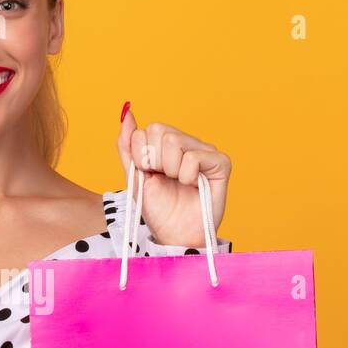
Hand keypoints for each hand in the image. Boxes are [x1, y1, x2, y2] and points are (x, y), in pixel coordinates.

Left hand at [116, 105, 231, 247]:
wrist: (174, 234)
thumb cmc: (158, 208)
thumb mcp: (134, 175)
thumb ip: (128, 145)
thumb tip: (126, 113)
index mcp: (166, 144)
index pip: (147, 130)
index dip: (141, 156)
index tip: (150, 174)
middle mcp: (187, 142)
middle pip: (159, 131)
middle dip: (154, 162)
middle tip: (164, 179)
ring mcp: (205, 150)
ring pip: (174, 142)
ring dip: (170, 170)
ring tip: (179, 183)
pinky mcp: (220, 162)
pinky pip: (192, 157)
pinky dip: (187, 176)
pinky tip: (193, 186)